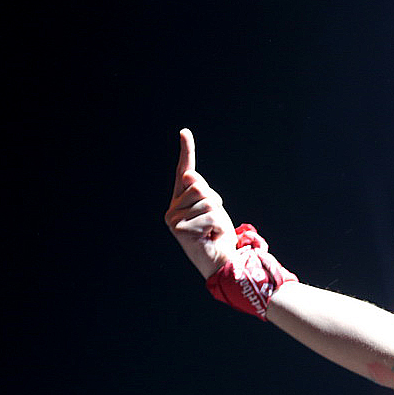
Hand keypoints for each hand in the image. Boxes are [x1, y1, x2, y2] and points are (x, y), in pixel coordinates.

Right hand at [164, 129, 236, 277]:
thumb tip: (189, 174)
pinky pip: (209, 215)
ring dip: (216, 215)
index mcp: (181, 200)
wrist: (220, 262)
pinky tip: (209, 236)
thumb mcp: (214, 209)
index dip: (186, 151)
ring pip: (206, 200)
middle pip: (200, 186)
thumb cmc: (218, 236)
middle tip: (213, 222)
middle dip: (214, 201)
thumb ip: (203, 192)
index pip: (185, 172)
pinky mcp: (179, 228)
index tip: (185, 132)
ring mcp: (173, 218)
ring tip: (211, 230)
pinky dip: (216, 226)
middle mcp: (173, 208)